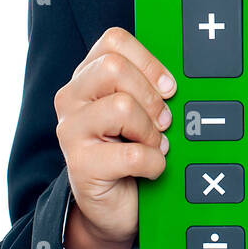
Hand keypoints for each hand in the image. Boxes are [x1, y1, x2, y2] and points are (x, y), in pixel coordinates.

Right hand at [54, 26, 175, 248]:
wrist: (114, 207)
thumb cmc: (131, 153)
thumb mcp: (141, 112)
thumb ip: (149, 89)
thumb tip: (176, 82)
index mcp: (87, 77)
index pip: (113, 42)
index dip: (148, 61)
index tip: (168, 87)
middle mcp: (71, 98)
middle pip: (114, 68)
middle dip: (150, 97)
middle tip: (163, 122)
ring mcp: (71, 130)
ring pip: (121, 106)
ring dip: (150, 131)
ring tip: (153, 146)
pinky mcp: (80, 164)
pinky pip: (132, 153)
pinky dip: (153, 163)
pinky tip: (150, 169)